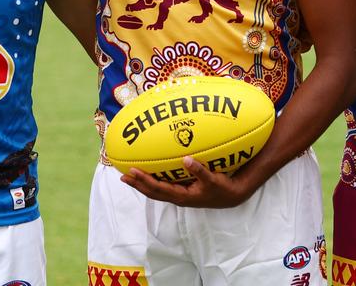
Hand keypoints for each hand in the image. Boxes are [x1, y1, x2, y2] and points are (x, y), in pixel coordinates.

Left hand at [120, 157, 253, 208]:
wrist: (232, 196)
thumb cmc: (222, 188)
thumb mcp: (212, 179)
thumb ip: (199, 170)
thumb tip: (186, 158)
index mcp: (182, 196)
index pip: (158, 189)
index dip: (144, 181)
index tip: (132, 172)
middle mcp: (178, 198)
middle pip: (152, 192)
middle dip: (138, 184)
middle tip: (123, 176)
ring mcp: (180, 196)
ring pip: (156, 191)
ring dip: (142, 184)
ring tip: (130, 176)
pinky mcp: (183, 192)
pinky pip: (163, 187)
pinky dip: (153, 181)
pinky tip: (149, 174)